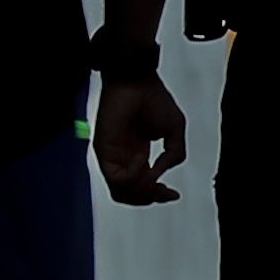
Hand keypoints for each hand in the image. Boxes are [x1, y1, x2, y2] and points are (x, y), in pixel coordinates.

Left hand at [93, 73, 187, 206]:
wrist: (135, 82)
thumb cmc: (154, 100)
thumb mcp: (175, 131)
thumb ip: (173, 155)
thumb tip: (161, 175)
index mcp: (139, 155)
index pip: (144, 185)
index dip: (159, 195)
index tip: (173, 194)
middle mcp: (124, 160)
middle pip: (131, 195)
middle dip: (150, 198)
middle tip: (165, 190)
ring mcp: (113, 158)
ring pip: (121, 193)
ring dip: (142, 192)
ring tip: (154, 180)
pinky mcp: (104, 153)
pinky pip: (117, 178)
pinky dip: (134, 176)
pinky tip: (143, 162)